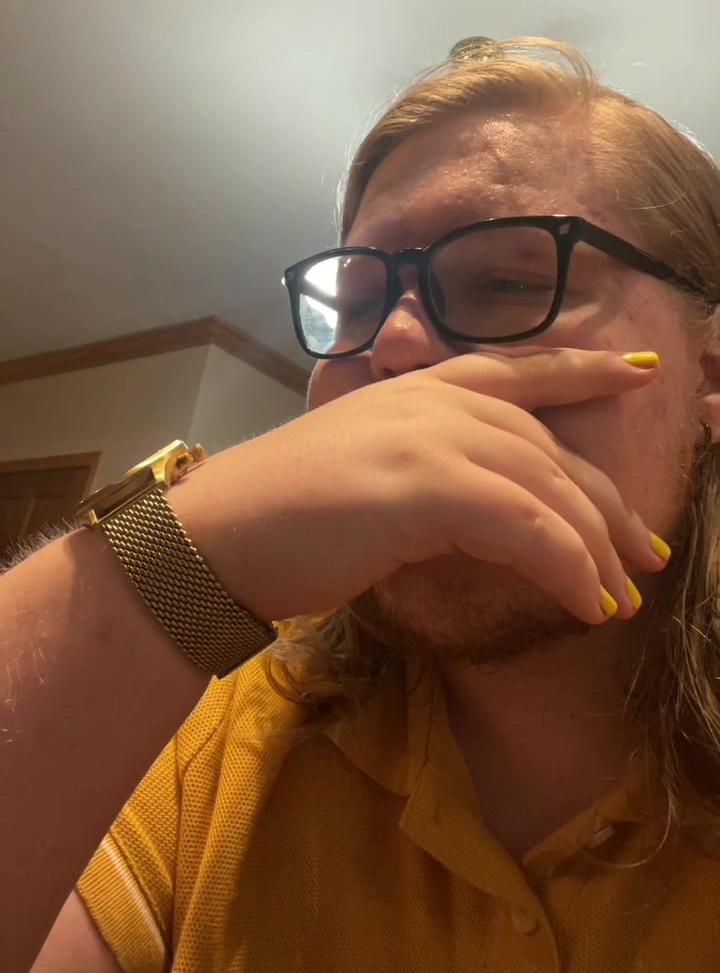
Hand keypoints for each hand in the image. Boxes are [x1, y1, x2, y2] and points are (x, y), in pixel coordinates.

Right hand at [175, 349, 666, 625]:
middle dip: (605, 505)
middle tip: (645, 556)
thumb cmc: (282, 516)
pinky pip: (526, 524)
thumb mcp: (369, 476)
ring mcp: (431, 436)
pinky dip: (566, 566)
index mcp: (418, 389)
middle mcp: (433, 400)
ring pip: (546, 488)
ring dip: (593, 550)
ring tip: (620, 597)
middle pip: (549, 447)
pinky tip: (587, 605)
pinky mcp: (427, 484)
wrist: (217, 536)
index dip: (586, 368)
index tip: (644, 370)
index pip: (519, 369)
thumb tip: (485, 516)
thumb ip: (430, 475)